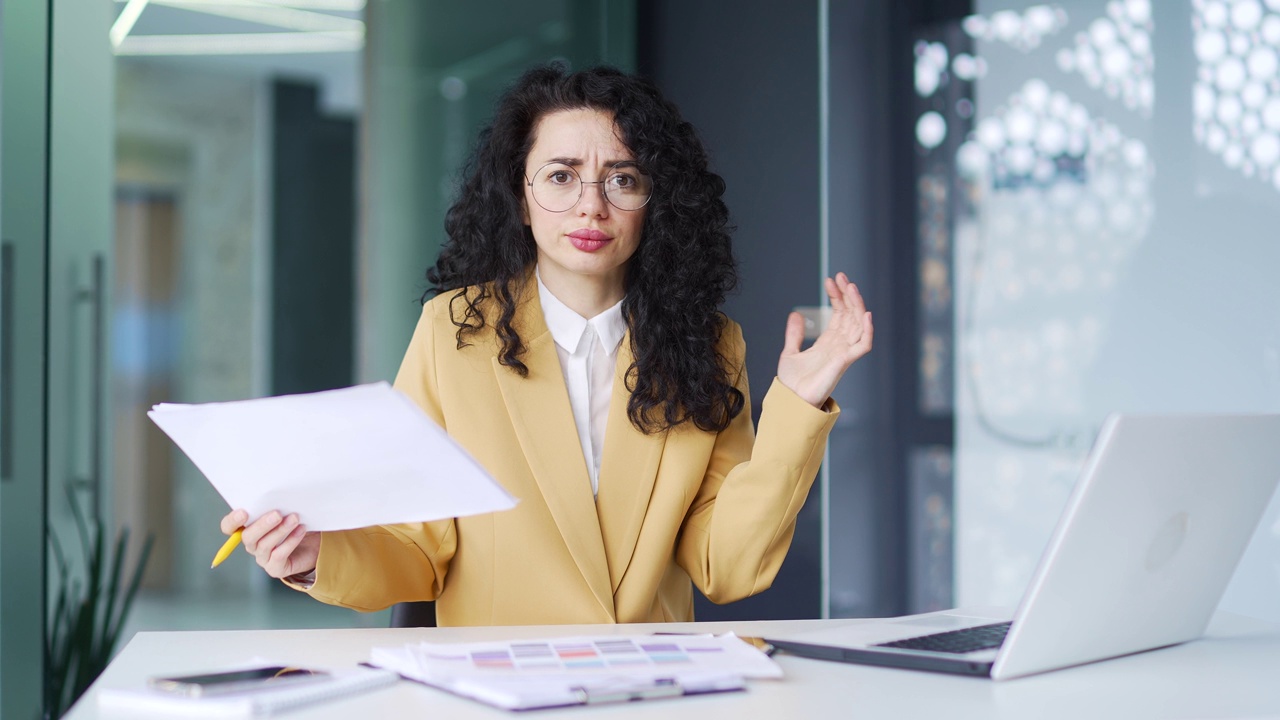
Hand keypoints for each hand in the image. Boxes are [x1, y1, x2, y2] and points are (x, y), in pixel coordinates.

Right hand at [220, 509, 319, 578]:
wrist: (314, 544)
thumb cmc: (296, 522)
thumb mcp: (286, 510)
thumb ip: (276, 504)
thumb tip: (277, 494)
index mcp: (248, 527)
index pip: (229, 527)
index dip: (232, 521)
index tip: (244, 512)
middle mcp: (252, 544)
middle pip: (247, 537)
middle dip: (262, 525)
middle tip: (277, 514)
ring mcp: (263, 558)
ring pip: (264, 545)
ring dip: (280, 530)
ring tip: (295, 518)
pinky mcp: (276, 568)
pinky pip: (279, 556)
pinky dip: (290, 542)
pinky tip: (301, 530)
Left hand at [777, 272, 873, 406]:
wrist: (790, 401)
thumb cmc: (793, 383)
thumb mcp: (790, 352)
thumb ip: (795, 334)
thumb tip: (796, 315)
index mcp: (829, 342)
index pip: (839, 314)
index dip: (837, 296)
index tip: (830, 280)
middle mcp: (840, 346)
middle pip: (850, 315)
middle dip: (847, 295)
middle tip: (841, 277)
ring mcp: (844, 353)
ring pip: (858, 324)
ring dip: (856, 304)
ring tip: (850, 286)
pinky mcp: (845, 362)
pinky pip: (863, 345)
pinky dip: (868, 330)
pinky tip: (865, 314)